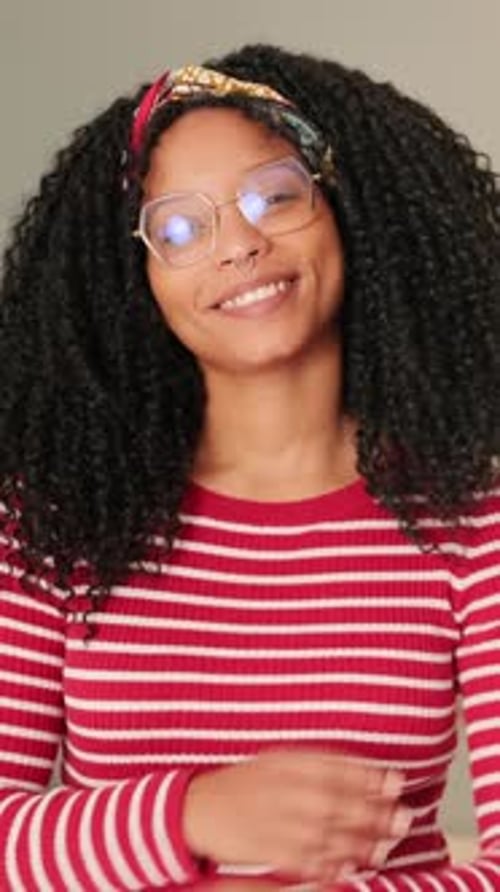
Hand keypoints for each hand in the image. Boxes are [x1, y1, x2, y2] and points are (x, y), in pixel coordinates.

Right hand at [182, 747, 410, 884]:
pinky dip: (332, 866)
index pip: (340, 768)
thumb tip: (363, 770)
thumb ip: (319, 762)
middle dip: (376, 811)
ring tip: (386, 847)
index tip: (397, 782)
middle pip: (341, 802)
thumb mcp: (279, 759)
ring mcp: (281, 821)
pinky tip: (351, 869)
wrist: (200, 807)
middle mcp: (289, 791)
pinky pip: (308, 860)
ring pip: (330, 834)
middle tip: (404, 817)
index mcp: (291, 764)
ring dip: (363, 842)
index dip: (372, 776)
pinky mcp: (271, 850)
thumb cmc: (245, 782)